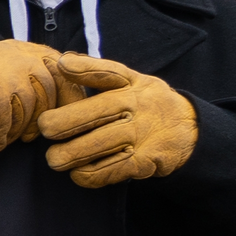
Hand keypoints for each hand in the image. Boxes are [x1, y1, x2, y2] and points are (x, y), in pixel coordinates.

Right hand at [0, 38, 73, 153]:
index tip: (65, 125)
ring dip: (15, 133)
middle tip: (28, 138)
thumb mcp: (18, 69)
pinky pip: (4, 120)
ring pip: (26, 112)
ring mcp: (8, 70)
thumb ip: (44, 79)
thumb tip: (76, 103)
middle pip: (47, 100)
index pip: (69, 80)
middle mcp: (26, 57)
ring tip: (4, 140)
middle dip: (37, 124)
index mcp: (37, 52)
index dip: (69, 106)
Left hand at [38, 52, 198, 186]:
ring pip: (98, 144)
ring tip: (54, 159)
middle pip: (95, 113)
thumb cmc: (148, 104)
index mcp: (132, 85)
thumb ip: (98, 71)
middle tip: (44, 129)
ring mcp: (142, 135)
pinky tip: (78, 174)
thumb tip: (62, 61)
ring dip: (71, 154)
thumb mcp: (132, 80)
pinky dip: (91, 174)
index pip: (109, 73)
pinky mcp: (146, 161)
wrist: (191, 131)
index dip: (85, 69)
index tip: (62, 66)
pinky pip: (112, 170)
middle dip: (64, 122)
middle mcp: (137, 107)